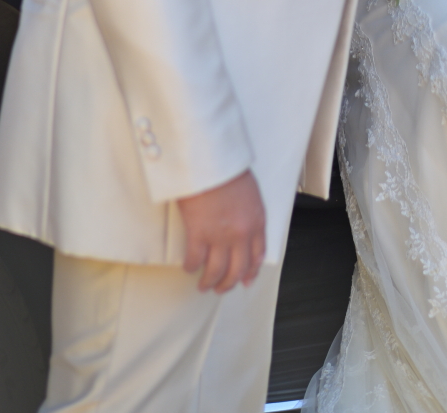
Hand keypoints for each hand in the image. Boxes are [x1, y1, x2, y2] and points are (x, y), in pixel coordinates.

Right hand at [177, 169, 265, 292]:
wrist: (210, 158)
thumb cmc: (227, 167)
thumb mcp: (250, 190)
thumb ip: (249, 212)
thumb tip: (242, 226)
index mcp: (257, 220)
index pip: (258, 255)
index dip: (251, 272)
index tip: (245, 280)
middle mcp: (241, 233)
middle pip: (237, 269)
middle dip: (228, 283)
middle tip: (220, 288)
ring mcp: (220, 235)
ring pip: (216, 271)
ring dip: (209, 282)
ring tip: (203, 285)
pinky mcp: (199, 233)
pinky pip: (195, 259)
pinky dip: (191, 267)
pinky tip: (189, 267)